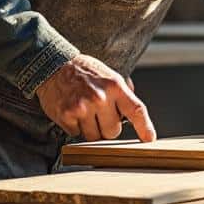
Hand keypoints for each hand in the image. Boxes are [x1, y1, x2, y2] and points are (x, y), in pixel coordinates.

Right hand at [36, 54, 156, 141]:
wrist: (54, 65)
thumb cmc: (85, 72)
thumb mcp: (110, 75)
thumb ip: (124, 92)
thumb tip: (136, 112)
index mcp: (115, 86)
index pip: (136, 110)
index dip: (145, 127)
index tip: (149, 138)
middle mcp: (100, 97)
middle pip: (113, 132)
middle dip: (107, 127)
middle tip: (99, 114)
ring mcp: (82, 107)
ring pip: (94, 137)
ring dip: (90, 129)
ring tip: (85, 111)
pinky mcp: (66, 115)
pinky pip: (77, 134)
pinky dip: (76, 126)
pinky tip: (73, 112)